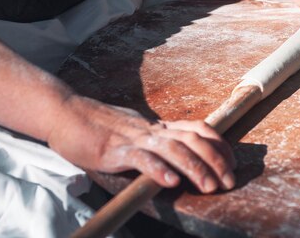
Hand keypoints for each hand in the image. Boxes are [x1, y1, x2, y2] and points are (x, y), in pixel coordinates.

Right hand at [47, 95, 235, 192]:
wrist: (66, 113)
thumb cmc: (99, 126)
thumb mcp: (135, 131)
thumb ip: (154, 141)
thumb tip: (173, 156)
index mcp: (157, 126)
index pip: (197, 129)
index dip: (219, 144)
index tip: (233, 162)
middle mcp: (151, 130)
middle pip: (192, 139)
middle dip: (215, 160)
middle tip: (229, 181)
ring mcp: (133, 138)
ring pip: (172, 148)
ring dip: (194, 167)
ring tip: (209, 186)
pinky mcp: (114, 150)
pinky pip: (140, 158)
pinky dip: (157, 169)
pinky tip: (170, 182)